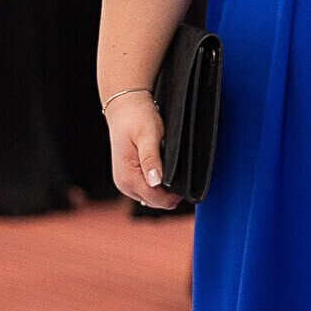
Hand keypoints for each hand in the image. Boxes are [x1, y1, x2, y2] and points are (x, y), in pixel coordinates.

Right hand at [104, 89, 177, 208]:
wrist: (125, 108)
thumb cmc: (137, 118)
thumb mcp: (148, 135)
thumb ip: (151, 159)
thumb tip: (156, 182)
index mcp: (127, 177)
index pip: (156, 199)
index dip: (175, 195)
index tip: (186, 181)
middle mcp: (124, 185)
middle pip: (155, 202)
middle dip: (170, 193)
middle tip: (180, 170)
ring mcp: (125, 183)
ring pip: (152, 198)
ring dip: (165, 189)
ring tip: (171, 168)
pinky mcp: (129, 179)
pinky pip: (148, 191)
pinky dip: (159, 185)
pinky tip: (164, 170)